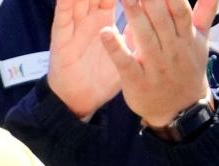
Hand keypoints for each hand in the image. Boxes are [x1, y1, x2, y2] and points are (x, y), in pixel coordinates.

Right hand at [48, 0, 123, 119]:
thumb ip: (135, 36)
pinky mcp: (61, 38)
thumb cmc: (101, 79)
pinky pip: (63, 16)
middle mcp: (88, 17)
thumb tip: (157, 20)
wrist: (79, 102)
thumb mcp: (124, 55)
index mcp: (103, 17)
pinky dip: (65, 3)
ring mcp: (74, 25)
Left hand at [101, 0, 215, 129]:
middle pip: (161, 18)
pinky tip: (105, 33)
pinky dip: (116, 49)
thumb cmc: (188, 70)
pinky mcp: (138, 83)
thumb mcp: (201, 41)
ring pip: (145, 37)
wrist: (181, 112)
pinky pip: (126, 64)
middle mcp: (172, 50)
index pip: (179, 8)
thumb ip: (206, 11)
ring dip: (134, 14)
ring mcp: (155, 67)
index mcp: (186, 37)